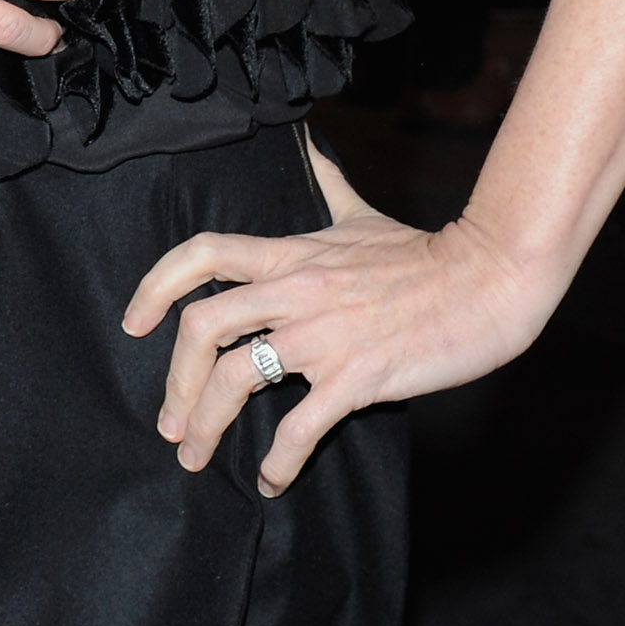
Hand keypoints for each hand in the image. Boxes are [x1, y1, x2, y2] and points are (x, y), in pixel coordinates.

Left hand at [121, 143, 559, 495]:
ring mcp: (323, 335)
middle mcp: (295, 291)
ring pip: (234, 377)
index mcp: (291, 254)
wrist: (488, 281)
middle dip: (174, 382)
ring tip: (200, 457)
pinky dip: (277, 461)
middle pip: (201, 327)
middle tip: (171, 424)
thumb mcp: (362, 215)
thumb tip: (310, 145)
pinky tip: (271, 480)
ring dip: (206, 425)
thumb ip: (328, 187)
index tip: (135, 323)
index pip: (202, 254)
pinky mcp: (357, 376)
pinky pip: (299, 426)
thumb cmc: (427, 254)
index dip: (156, 286)